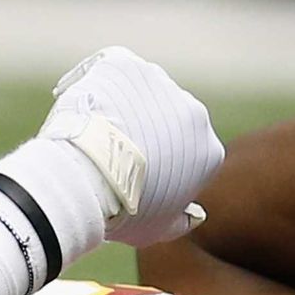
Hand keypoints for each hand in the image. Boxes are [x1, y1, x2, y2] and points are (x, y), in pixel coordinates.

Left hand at [41, 47, 225, 245]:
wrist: (85, 177)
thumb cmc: (124, 210)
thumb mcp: (159, 228)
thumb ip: (183, 220)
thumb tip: (195, 216)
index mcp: (209, 151)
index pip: (192, 153)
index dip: (167, 164)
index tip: (141, 175)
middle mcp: (194, 113)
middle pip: (172, 118)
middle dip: (149, 131)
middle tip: (116, 152)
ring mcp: (160, 84)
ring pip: (144, 91)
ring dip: (127, 104)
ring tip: (97, 129)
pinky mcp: (125, 65)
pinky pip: (115, 68)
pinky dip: (103, 80)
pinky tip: (88, 102)